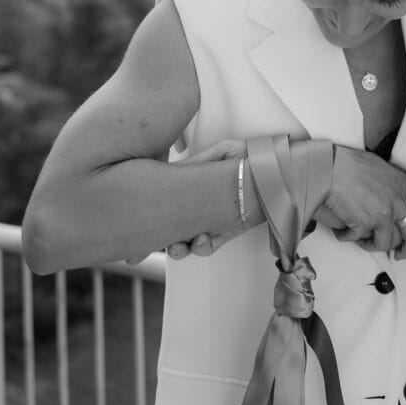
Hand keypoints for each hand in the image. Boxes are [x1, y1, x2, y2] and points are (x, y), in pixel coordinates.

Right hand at [125, 139, 250, 264]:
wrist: (277, 170)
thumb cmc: (249, 155)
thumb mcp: (223, 150)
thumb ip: (200, 161)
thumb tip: (176, 170)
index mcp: (189, 187)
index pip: (160, 205)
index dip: (142, 223)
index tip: (128, 236)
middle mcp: (195, 207)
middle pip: (167, 229)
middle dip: (150, 245)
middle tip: (138, 254)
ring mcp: (209, 221)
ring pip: (186, 242)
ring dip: (178, 248)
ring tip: (177, 247)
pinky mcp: (227, 231)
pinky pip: (209, 246)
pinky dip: (202, 247)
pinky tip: (201, 241)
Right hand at [325, 145, 405, 254]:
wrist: (329, 167)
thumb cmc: (349, 163)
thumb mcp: (381, 168)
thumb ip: (392, 184)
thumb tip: (395, 194)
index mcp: (403, 185)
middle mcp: (397, 201)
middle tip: (401, 256)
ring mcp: (382, 213)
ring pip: (385, 242)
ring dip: (370, 245)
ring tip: (359, 239)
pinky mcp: (365, 223)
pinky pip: (359, 239)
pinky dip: (348, 237)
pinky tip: (341, 231)